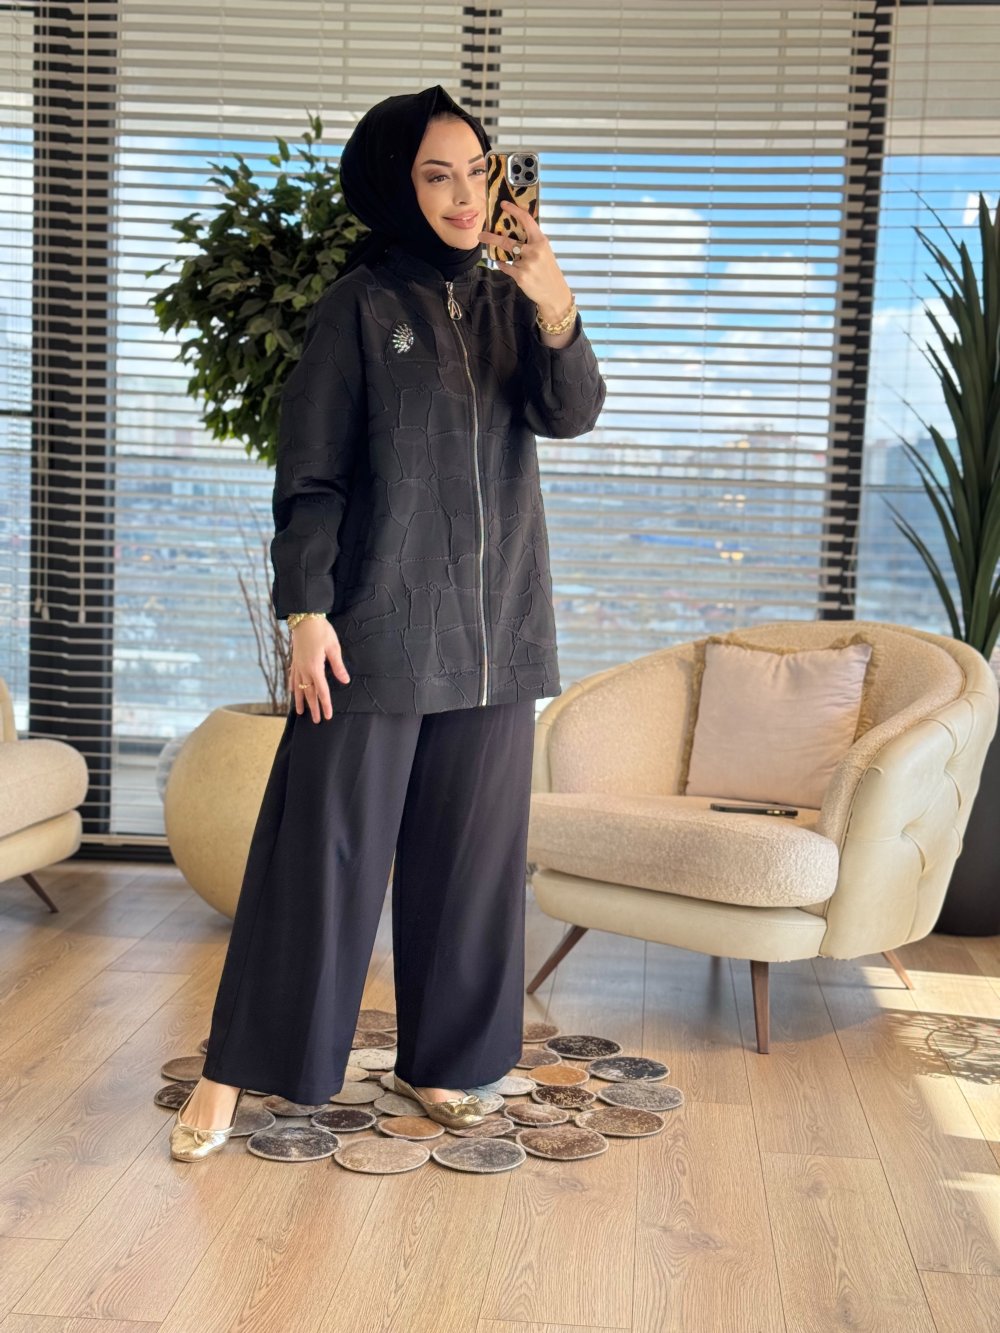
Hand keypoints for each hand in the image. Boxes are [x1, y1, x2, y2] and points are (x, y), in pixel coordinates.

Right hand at [288, 618, 349, 722]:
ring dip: (300, 701)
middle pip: (309, 693)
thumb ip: (338, 666)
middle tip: (316, 721)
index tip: (327, 716)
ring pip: (298, 688)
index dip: (325, 705)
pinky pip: (292, 677)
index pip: (322, 691)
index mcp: (315, 667)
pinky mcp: (294, 660)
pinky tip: (292, 692)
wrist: (304, 618)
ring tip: (301, 712)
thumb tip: (344, 681)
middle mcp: (304, 669)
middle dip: (313, 708)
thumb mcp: (333, 647)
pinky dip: (292, 687)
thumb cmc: (321, 631)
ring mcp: (297, 665)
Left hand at [479, 200, 572, 319]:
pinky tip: (501, 263)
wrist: (555, 292)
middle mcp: (534, 251)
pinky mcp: (521, 277)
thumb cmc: (548, 270)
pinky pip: (506, 267)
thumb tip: (514, 232)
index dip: (514, 210)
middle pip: (507, 241)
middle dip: (491, 237)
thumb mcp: (545, 251)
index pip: (526, 220)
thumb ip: (532, 242)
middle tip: (481, 234)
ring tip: (490, 248)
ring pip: (507, 255)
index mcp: (541, 241)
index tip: (503, 204)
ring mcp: (527, 264)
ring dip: (497, 251)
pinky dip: (502, 265)